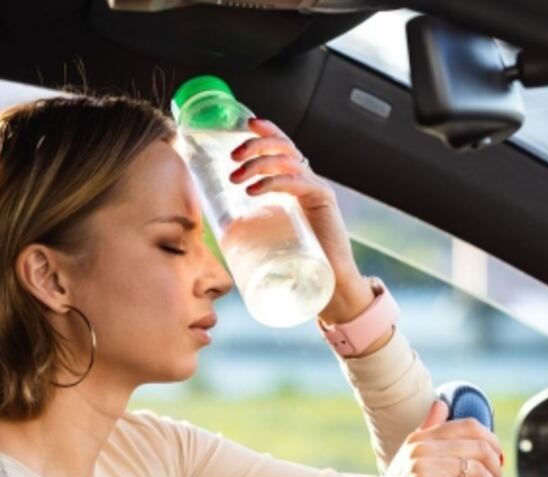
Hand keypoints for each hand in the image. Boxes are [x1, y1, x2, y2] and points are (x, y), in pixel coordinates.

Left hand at [228, 117, 357, 282]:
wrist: (329, 283)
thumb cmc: (297, 261)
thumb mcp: (270, 233)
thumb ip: (252, 223)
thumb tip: (218, 226)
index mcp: (296, 183)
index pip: (283, 147)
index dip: (267, 131)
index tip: (246, 124)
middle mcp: (308, 181)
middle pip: (283, 147)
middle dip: (256, 145)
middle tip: (233, 156)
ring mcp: (317, 189)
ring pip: (287, 161)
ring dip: (258, 164)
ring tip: (236, 177)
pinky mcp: (323, 201)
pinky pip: (297, 182)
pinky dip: (273, 182)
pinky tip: (253, 190)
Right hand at [334, 400, 503, 476]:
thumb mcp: (410, 459)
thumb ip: (427, 430)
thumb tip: (441, 404)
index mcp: (420, 438)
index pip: (470, 427)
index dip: (492, 444)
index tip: (495, 462)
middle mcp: (420, 448)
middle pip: (480, 448)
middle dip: (495, 469)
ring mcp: (420, 466)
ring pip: (478, 471)